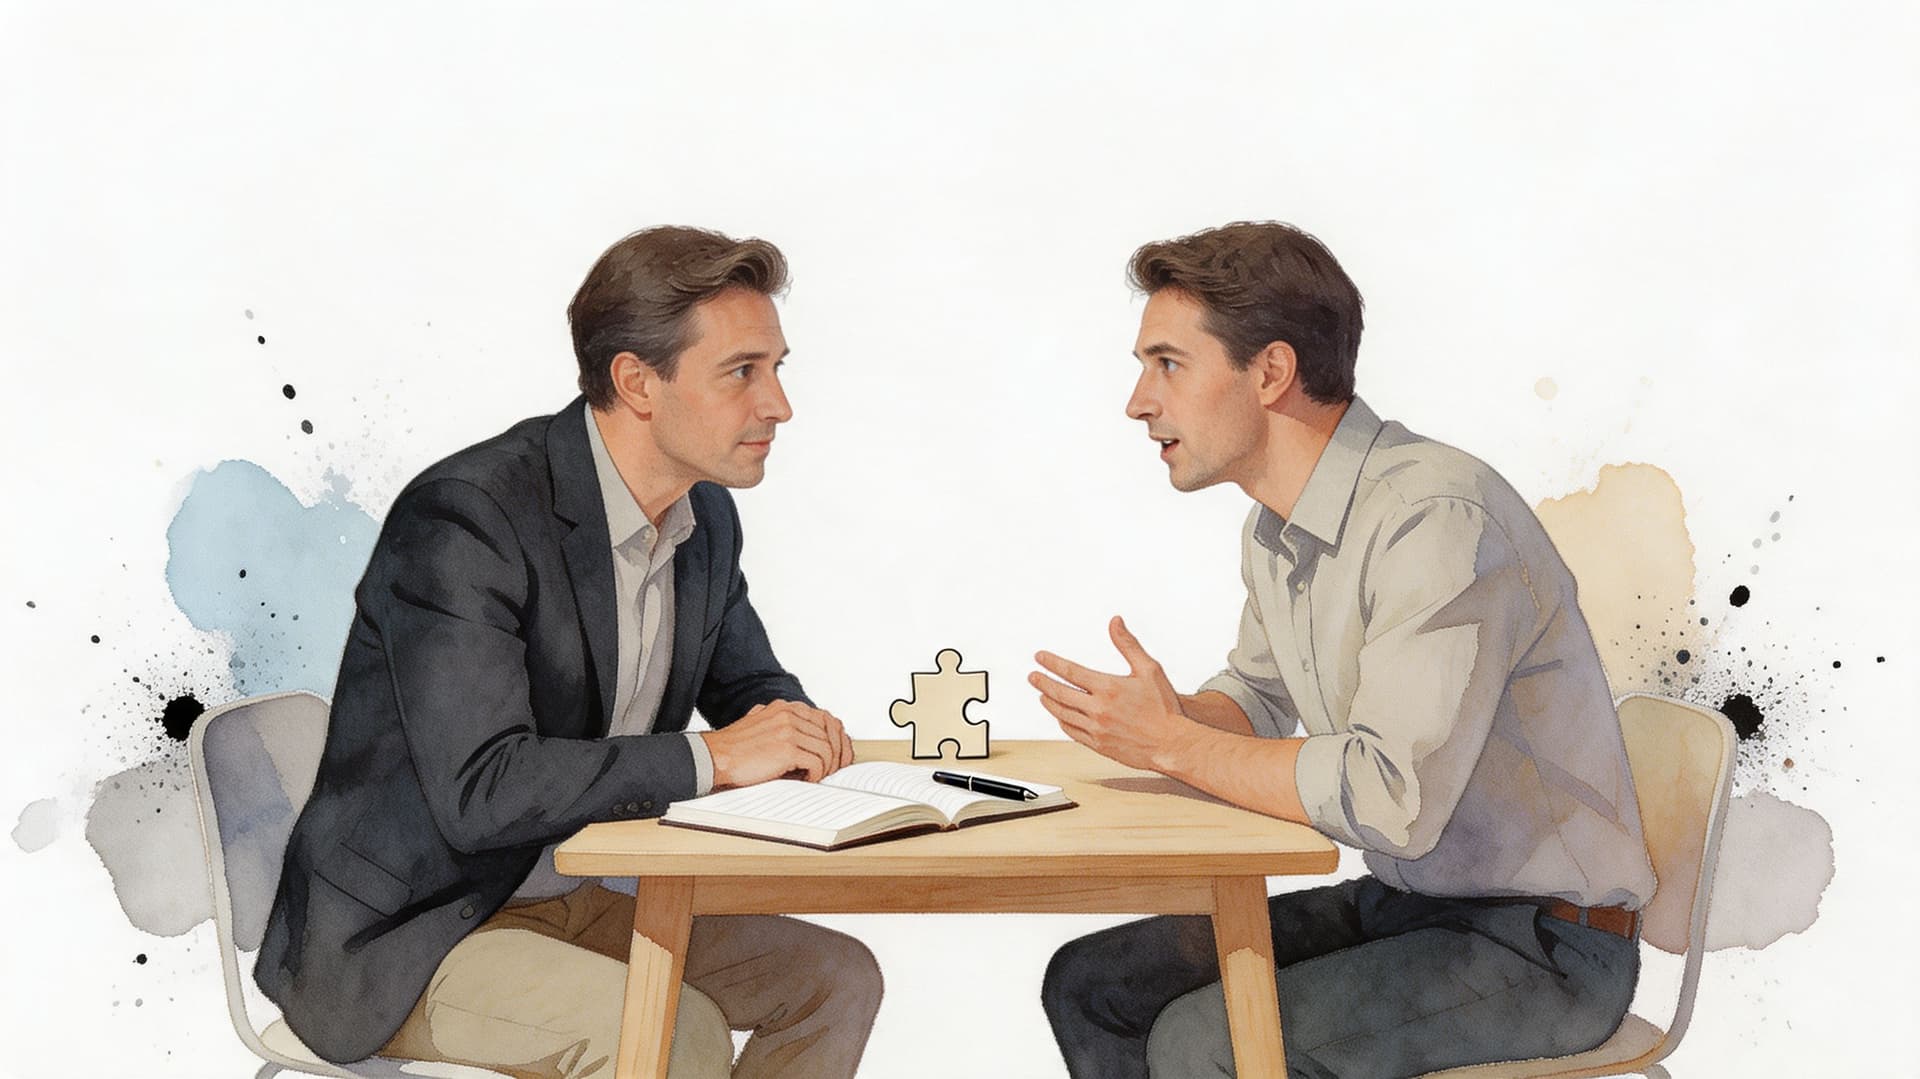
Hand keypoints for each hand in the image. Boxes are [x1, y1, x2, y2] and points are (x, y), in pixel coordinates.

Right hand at [701, 699, 854, 786]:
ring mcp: (789, 730)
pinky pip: (817, 763)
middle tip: (832, 770)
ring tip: (816, 777)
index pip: (826, 719)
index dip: (837, 739)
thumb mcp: (760, 722)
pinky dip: (816, 775)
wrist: (714, 757)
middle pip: (830, 734)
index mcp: (785, 707)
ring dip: (826, 767)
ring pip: (826, 749)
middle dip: (836, 754)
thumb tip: (804, 735)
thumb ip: (781, 722)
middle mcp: (789, 714)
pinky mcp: (786, 749)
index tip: (837, 755)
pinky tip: (807, 779)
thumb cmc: (735, 747)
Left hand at [1030, 616, 1197, 770]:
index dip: (1052, 663)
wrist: (1172, 744)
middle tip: (1033, 676)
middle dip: (1043, 683)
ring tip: (1042, 695)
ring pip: (1063, 714)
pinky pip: (1073, 732)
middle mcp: (1098, 709)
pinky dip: (1062, 722)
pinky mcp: (1099, 745)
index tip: (1040, 657)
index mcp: (1107, 688)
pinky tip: (1060, 717)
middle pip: (1060, 693)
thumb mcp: (1149, 669)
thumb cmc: (1164, 707)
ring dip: (1050, 702)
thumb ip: (1128, 644)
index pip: (1070, 672)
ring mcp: (1096, 729)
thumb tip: (1115, 621)